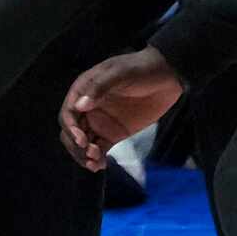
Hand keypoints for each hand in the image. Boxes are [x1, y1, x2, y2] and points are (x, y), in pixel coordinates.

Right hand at [59, 49, 184, 170]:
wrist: (168, 78)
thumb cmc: (140, 69)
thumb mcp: (119, 73)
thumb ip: (99, 88)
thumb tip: (80, 106)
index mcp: (83, 91)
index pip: (68, 113)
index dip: (71, 128)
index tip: (82, 139)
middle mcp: (87, 109)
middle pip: (71, 132)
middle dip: (75, 146)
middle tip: (89, 153)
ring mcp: (100, 122)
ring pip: (82, 144)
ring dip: (84, 156)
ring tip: (95, 164)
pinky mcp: (113, 134)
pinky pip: (98, 150)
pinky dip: (96, 159)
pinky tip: (100, 166)